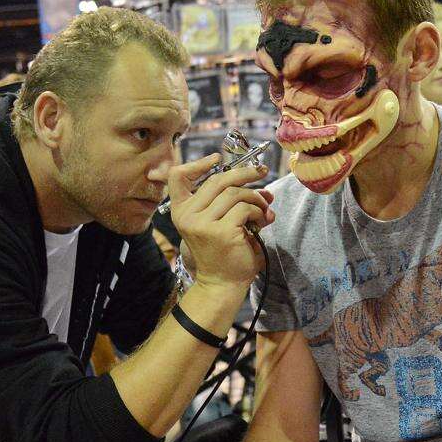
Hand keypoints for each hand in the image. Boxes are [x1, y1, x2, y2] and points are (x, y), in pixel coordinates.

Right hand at [168, 154, 274, 290]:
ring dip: (255, 199)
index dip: (198, 163)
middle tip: (262, 172)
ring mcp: (203, 224)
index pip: (177, 176)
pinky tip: (261, 221)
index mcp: (182, 211)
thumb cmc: (223, 252)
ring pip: (235, 194)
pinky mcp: (221, 232)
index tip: (217, 158)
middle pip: (218, 180)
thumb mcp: (220, 222)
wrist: (223, 283)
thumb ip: (233, 201)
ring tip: (264, 209)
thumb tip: (262, 185)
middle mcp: (187, 215)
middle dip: (244, 173)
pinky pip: (244, 209)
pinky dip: (257, 212)